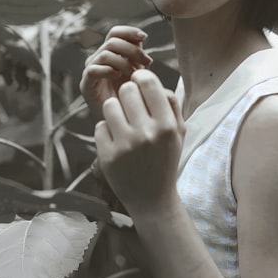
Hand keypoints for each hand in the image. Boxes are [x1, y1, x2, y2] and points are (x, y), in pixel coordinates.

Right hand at [80, 26, 151, 119]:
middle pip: (112, 41)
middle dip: (133, 50)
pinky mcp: (85, 85)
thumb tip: (141, 38)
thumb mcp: (139, 71)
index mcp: (110, 52)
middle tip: (147, 63)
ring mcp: (90, 71)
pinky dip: (108, 71)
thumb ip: (138, 54)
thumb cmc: (133, 97)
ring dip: (124, 63)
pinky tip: (119, 78)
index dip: (129, 31)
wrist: (124, 122)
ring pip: (105, 54)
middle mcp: (98, 59)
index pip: (115, 32)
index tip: (144, 37)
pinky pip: (93, 70)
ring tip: (135, 76)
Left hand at [95, 69, 185, 217]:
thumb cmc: (165, 160)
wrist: (153, 200)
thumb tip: (148, 78)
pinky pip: (99, 126)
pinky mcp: (107, 156)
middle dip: (127, 94)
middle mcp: (146, 134)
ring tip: (122, 122)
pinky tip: (116, 142)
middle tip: (131, 105)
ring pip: (110, 105)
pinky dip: (106, 132)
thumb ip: (170, 103)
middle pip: (126, 90)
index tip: (138, 81)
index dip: (140, 77)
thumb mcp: (178, 133)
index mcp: (166, 126)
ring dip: (115, 111)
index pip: (148, 83)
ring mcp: (125, 146)